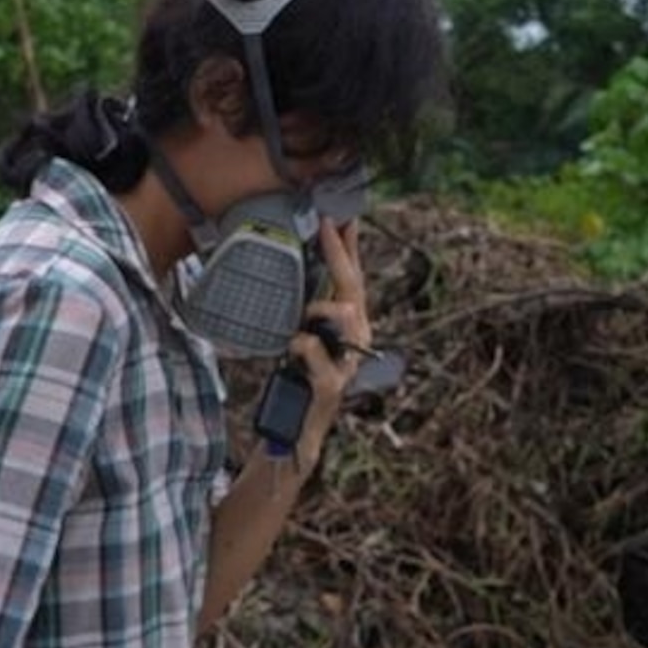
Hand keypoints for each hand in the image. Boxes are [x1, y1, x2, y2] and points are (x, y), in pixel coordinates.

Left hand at [286, 220, 371, 458]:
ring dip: (320, 306)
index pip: (353, 280)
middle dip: (339, 252)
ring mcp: (348, 363)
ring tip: (302, 316)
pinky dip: (300, 344)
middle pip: (354, 287)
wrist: (293, 432)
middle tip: (325, 224)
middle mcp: (356, 341)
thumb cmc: (297, 383)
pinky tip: (291, 347)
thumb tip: (292, 272)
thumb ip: (305, 314)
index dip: (348, 248)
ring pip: (347, 312)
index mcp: (349, 328)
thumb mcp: (301, 340)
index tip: (340, 216)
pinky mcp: (332, 384)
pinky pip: (314, 349)